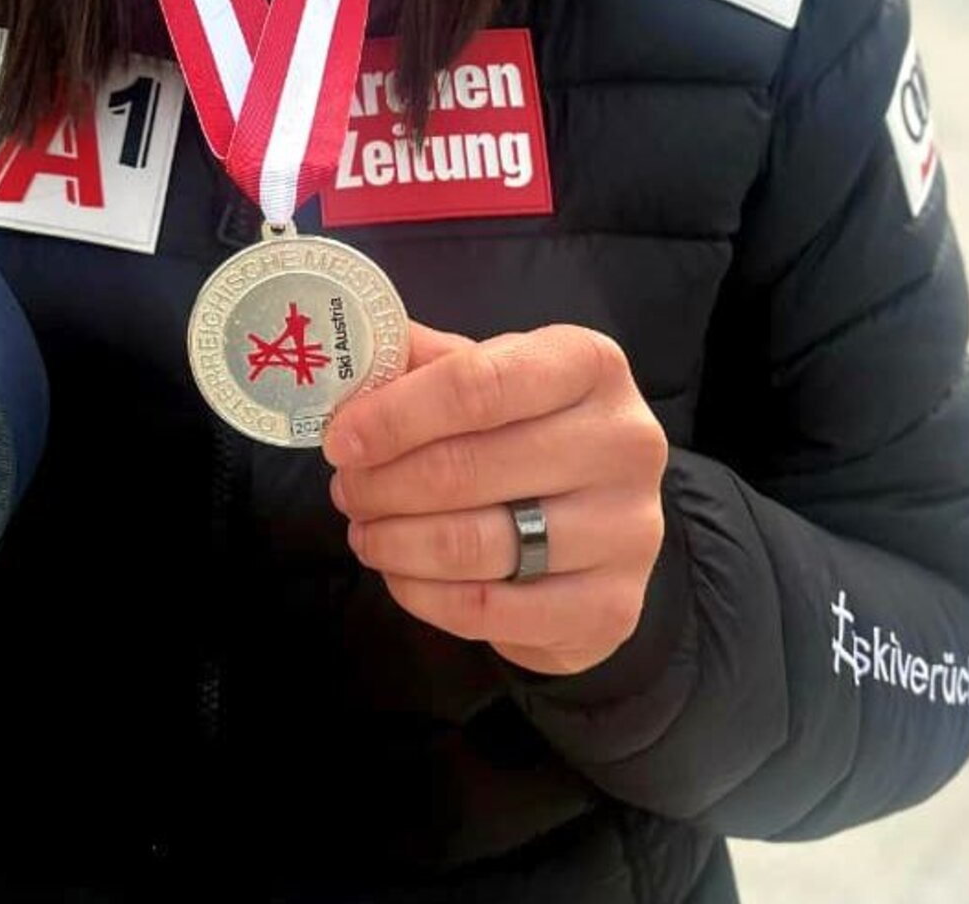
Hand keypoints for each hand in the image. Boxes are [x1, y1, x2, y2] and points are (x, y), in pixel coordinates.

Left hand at [324, 323, 667, 675]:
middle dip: (384, 483)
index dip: (396, 415)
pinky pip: (489, 609)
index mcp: (590, 364)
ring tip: (364, 530)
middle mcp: (624, 442)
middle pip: (468, 467)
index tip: (341, 440)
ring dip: (395, 540)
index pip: (480, 384)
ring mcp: (627, 530)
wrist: (602, 526)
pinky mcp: (611, 606)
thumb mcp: (489, 375)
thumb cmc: (530, 432)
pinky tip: (399, 574)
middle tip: (345, 489)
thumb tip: (351, 359)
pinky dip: (423, 594)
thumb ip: (425, 361)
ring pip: (475, 544)